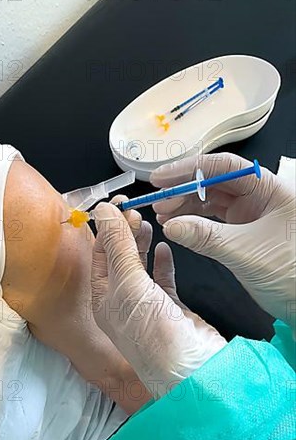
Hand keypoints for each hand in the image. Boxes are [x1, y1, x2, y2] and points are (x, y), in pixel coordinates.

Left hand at [91, 202, 225, 398]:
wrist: (193, 367)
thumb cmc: (153, 331)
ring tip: (145, 224)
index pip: (99, 256)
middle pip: (119, 259)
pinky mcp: (170, 307)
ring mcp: (147, 305)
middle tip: (133, 210)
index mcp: (103, 299)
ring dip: (141, 244)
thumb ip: (118, 244)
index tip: (114, 205)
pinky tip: (164, 249)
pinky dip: (162, 262)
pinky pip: (162, 279)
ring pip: (140, 267)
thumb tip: (103, 210)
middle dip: (123, 233)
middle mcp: (122, 302)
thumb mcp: (129, 283)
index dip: (105, 229)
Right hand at [151, 153, 295, 328]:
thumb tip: (172, 226)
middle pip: (213, 182)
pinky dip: (193, 222)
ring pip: (210, 200)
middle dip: (182, 190)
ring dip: (184, 206)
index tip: (161, 178)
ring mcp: (251, 212)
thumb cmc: (293, 272)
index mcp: (269, 188)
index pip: (223, 167)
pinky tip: (177, 226)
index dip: (188, 169)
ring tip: (163, 215)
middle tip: (159, 201)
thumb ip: (205, 237)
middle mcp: (260, 196)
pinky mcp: (243, 230)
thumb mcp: (245, 251)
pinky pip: (212, 219)